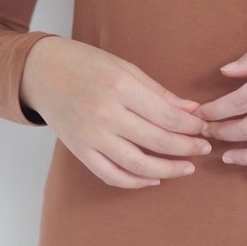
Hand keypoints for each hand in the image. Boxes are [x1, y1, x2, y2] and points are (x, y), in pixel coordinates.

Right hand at [19, 36, 211, 187]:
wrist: (41, 71)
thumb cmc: (87, 64)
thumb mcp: (126, 68)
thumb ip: (159, 92)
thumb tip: (192, 110)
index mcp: (119, 87)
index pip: (166, 115)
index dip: (191, 125)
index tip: (205, 127)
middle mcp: (105, 114)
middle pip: (157, 141)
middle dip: (187, 147)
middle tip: (204, 147)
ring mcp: (90, 136)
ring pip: (137, 164)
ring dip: (168, 170)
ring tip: (187, 168)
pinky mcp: (79, 151)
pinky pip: (111, 175)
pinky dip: (135, 182)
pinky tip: (154, 179)